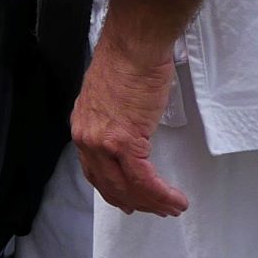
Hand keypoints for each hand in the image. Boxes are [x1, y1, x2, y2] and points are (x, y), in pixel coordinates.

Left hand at [70, 41, 189, 216]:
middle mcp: (87, 138)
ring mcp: (103, 142)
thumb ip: (113, 118)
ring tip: (171, 207)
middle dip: (135, 202)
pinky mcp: (124, 141)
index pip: (93, 170)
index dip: (112, 189)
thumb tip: (128, 129)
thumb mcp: (110, 95)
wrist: (134, 47)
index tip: (127, 201)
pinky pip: (143, 179)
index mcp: (83, 126)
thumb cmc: (128, 61)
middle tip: (155, 210)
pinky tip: (174, 199)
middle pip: (109, 184)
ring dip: (152, 202)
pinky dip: (160, 193)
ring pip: (128, 187)